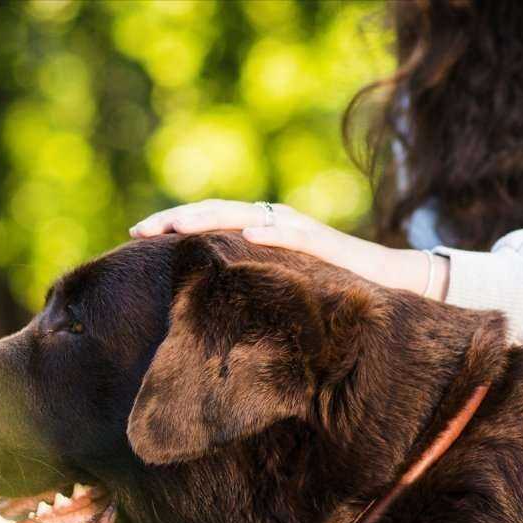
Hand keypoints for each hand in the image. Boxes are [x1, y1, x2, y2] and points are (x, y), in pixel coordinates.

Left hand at [129, 199, 448, 300]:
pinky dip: (270, 232)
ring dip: (209, 218)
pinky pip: (294, 235)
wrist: (389, 285)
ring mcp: (297, 230)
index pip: (207, 222)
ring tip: (175, 225)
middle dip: (175, 220)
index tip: (133, 236)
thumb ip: (242, 288)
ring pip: (247, 216)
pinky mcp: (324, 244)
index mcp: (257, 232)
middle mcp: (273, 223)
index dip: (170, 225)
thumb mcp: (274, 291)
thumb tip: (197, 309)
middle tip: (137, 231)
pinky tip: (245, 233)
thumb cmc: (328, 293)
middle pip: (216, 212)